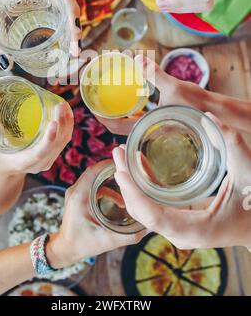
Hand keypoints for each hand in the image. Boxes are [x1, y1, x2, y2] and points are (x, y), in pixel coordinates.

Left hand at [0, 0, 80, 69]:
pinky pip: (62, 10)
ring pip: (68, 8)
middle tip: (75, 51)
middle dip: (75, 27)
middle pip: (69, 3)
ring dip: (73, 28)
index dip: (72, 13)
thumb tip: (8, 65)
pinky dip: (66, 26)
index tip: (75, 33)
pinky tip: (67, 42)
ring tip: (73, 50)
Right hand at [0, 101, 73, 175]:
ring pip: (64, 141)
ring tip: (64, 105)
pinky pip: (65, 140)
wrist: (7, 170)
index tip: (53, 122)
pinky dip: (68, 126)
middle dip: (61, 124)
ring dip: (67, 123)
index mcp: (23, 161)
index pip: (40, 152)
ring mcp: (48, 161)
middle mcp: (39, 164)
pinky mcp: (53, 155)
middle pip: (56, 144)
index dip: (49, 138)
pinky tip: (67, 112)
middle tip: (59, 105)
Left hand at [47, 160, 145, 267]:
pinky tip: (118, 200)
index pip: (94, 171)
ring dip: (111, 181)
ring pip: (94, 178)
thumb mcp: (107, 241)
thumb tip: (148, 228)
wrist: (65, 250)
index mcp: (79, 196)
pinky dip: (106, 189)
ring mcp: (75, 193)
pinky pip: (92, 185)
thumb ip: (128, 235)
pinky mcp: (77, 197)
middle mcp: (75, 191)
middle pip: (95, 172)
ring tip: (127, 188)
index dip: (109, 165)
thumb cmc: (82, 245)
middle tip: (130, 175)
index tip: (125, 165)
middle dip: (113, 172)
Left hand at [94, 54, 204, 136]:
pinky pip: (137, 117)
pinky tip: (127, 97)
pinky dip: (127, 109)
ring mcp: (152, 127)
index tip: (91, 103)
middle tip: (93, 97)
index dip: (100, 116)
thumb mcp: (174, 88)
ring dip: (114, 110)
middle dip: (103, 112)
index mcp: (148, 128)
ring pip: (126, 122)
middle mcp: (148, 131)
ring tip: (105, 96)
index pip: (115, 126)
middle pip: (117, 125)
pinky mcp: (158, 122)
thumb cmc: (197, 105)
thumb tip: (135, 58)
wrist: (216, 114)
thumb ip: (154, 74)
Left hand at [112, 114, 250, 249]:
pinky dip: (142, 189)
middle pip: (142, 213)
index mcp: (196, 229)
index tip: (120, 170)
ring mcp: (179, 233)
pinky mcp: (178, 224)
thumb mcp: (247, 170)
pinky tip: (137, 166)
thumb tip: (209, 118)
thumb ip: (231, 143)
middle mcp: (182, 236)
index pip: (153, 215)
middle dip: (126, 183)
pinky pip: (152, 209)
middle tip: (117, 152)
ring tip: (121, 155)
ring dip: (131, 185)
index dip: (133, 193)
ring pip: (144, 212)